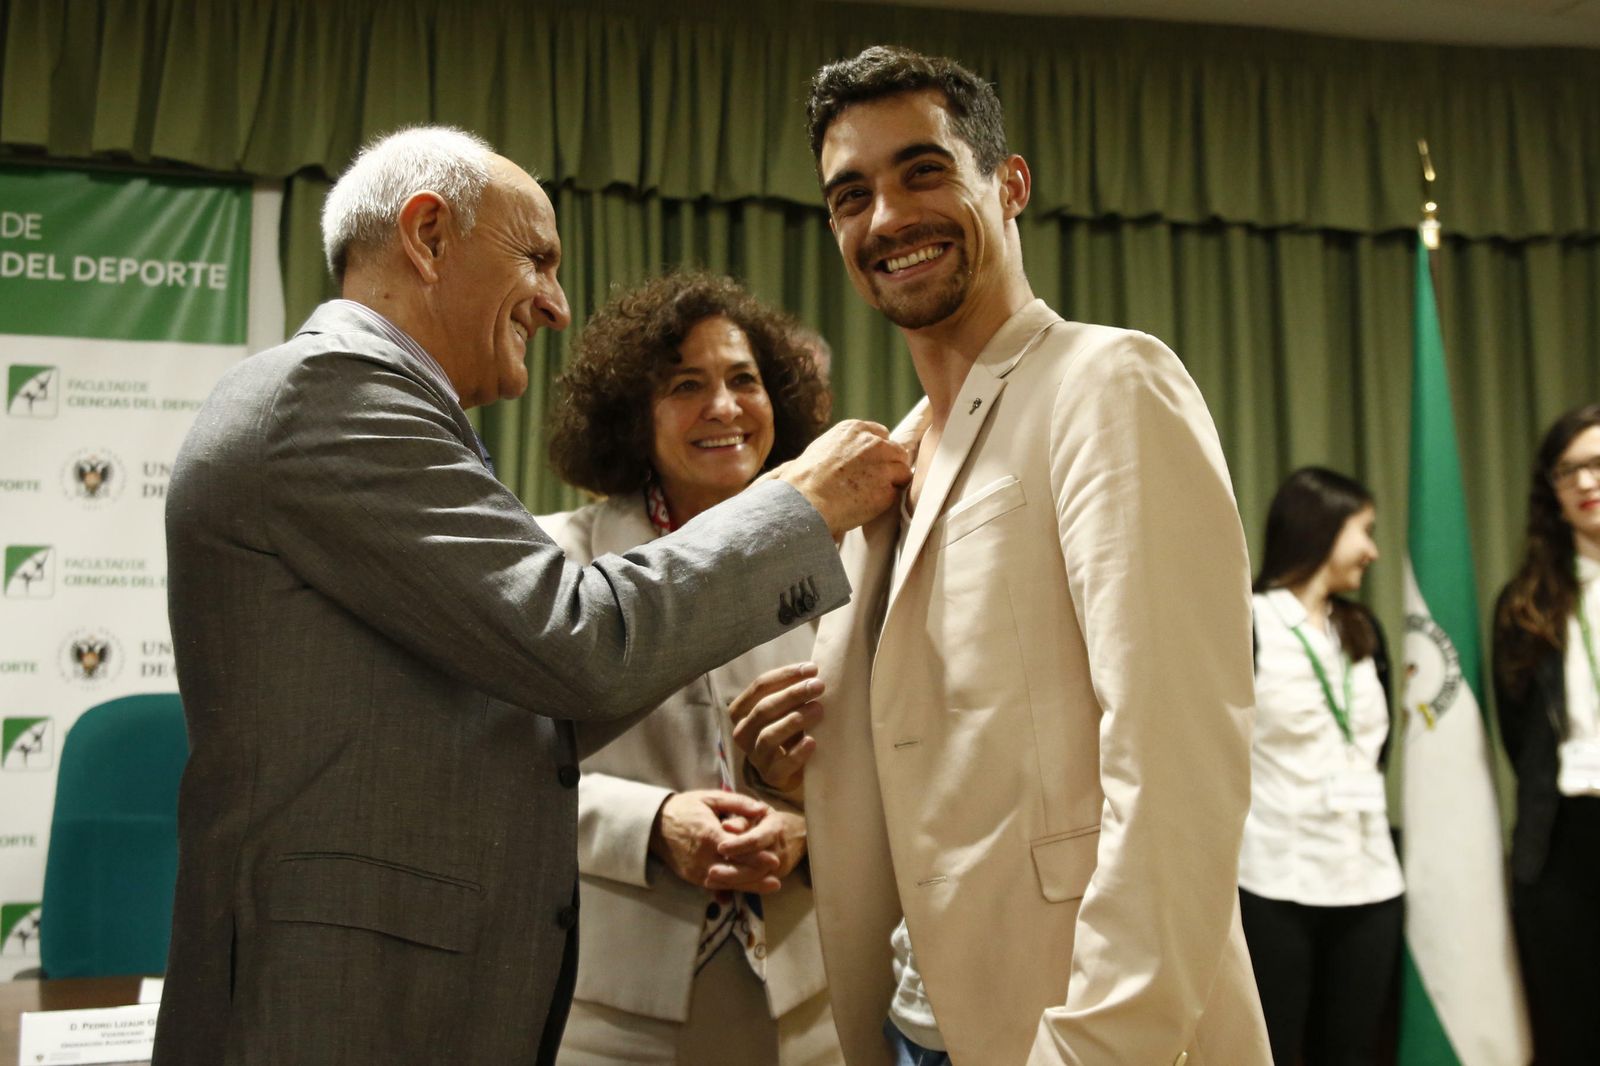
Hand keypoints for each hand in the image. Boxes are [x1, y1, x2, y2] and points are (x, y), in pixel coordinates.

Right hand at [649, 790, 781, 893]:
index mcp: (708, 835)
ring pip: (727, 883)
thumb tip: (761, 809)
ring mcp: (696, 870)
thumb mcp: (711, 798)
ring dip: (750, 886)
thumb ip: (737, 803)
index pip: (736, 850)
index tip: (775, 859)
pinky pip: (716, 887)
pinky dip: (734, 888)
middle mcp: (702, 857)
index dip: (756, 857)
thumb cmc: (685, 808)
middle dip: (757, 876)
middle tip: (777, 877)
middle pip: (734, 872)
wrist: (654, 825)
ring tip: (770, 886)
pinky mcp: (692, 878)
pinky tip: (749, 888)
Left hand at [718, 808, 806, 879]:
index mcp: (775, 829)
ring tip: (709, 880)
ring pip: (755, 879)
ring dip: (731, 882)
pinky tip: (718, 885)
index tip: (720, 847)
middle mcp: (779, 851)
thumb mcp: (759, 812)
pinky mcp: (775, 877)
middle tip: (710, 872)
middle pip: (756, 866)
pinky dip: (736, 886)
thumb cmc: (772, 819)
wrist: (800, 834)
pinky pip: (755, 884)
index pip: (756, 840)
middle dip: (732, 871)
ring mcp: (779, 868)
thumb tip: (725, 826)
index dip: (738, 844)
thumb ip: (742, 818)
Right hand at [729, 662, 823, 792]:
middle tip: (818, 686)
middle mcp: (743, 733)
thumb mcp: (786, 708)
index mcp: (743, 711)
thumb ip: (791, 691)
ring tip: (818, 710)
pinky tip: (812, 742)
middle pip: (764, 709)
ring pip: (769, 736)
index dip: (785, 675)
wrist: (795, 770)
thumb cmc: (790, 731)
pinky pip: (781, 765)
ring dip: (794, 720)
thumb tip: (813, 669)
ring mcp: (756, 757)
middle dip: (792, 694)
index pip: (760, 687)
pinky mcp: (771, 777)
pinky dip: (797, 753)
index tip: (812, 669)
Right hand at [773, 420, 909, 536]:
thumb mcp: (822, 448)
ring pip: (902, 471)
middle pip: (897, 451)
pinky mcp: (887, 488)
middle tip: (874, 482)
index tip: (871, 464)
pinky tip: (867, 506)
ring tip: (870, 495)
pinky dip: (885, 501)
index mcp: (854, 429)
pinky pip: (896, 494)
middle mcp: (872, 443)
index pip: (881, 435)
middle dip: (889, 466)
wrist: (804, 501)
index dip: (879, 452)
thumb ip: (844, 446)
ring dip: (892, 483)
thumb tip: (850, 455)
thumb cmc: (804, 480)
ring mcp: (883, 465)